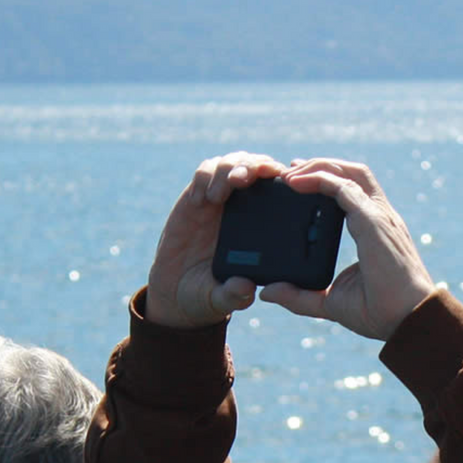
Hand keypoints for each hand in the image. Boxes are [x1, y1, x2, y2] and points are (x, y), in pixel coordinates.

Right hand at [145, 154, 284, 327]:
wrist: (175, 291)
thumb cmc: (207, 294)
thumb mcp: (221, 300)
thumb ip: (233, 296)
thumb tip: (245, 288)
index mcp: (265, 228)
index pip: (284, 193)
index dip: (287, 179)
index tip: (282, 182)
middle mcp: (248, 208)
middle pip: (260, 167)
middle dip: (254, 166)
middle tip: (242, 181)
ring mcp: (223, 199)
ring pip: (234, 162)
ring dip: (228, 169)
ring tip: (216, 195)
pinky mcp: (197, 196)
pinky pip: (205, 171)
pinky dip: (205, 177)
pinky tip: (199, 200)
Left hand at [258, 160, 437, 340]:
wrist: (408, 320)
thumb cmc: (380, 313)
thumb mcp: (330, 302)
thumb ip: (299, 296)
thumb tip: (267, 292)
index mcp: (374, 231)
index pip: (352, 193)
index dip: (327, 181)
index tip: (298, 182)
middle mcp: (379, 217)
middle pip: (353, 174)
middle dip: (321, 165)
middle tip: (289, 170)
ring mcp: (378, 216)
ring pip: (349, 173)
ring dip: (318, 166)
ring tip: (290, 172)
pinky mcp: (372, 220)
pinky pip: (342, 187)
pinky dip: (318, 178)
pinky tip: (296, 182)